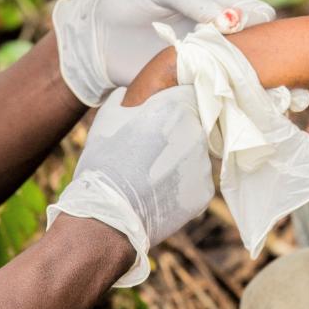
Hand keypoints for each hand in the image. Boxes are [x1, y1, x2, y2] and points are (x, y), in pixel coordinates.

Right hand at [46, 86, 213, 286]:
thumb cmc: (103, 163)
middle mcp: (197, 133)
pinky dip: (182, 188)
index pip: (183, 99)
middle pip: (193, 128)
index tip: (155, 123)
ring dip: (179, 163)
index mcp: (175, 108)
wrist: (107, 216)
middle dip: (176, 137)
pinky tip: (160, 194)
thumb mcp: (107, 119)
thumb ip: (125, 99)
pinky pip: (195, 183)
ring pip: (195, 158)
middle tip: (150, 154)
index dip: (169, 111)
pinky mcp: (204, 192)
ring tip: (151, 177)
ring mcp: (203, 164)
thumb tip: (129, 93)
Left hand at [53, 0, 275, 105]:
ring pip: (244, 70)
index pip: (255, 11)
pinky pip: (220, 91)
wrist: (97, 41)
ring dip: (245, 75)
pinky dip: (226, 93)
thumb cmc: (129, 3)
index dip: (258, 21)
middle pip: (257, 44)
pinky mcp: (196, 85)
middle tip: (238, 60)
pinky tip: (222, 95)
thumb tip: (233, 21)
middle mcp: (220, 33)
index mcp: (217, 2)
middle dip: (258, 52)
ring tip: (231, 78)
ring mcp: (210, 61)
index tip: (244, 33)